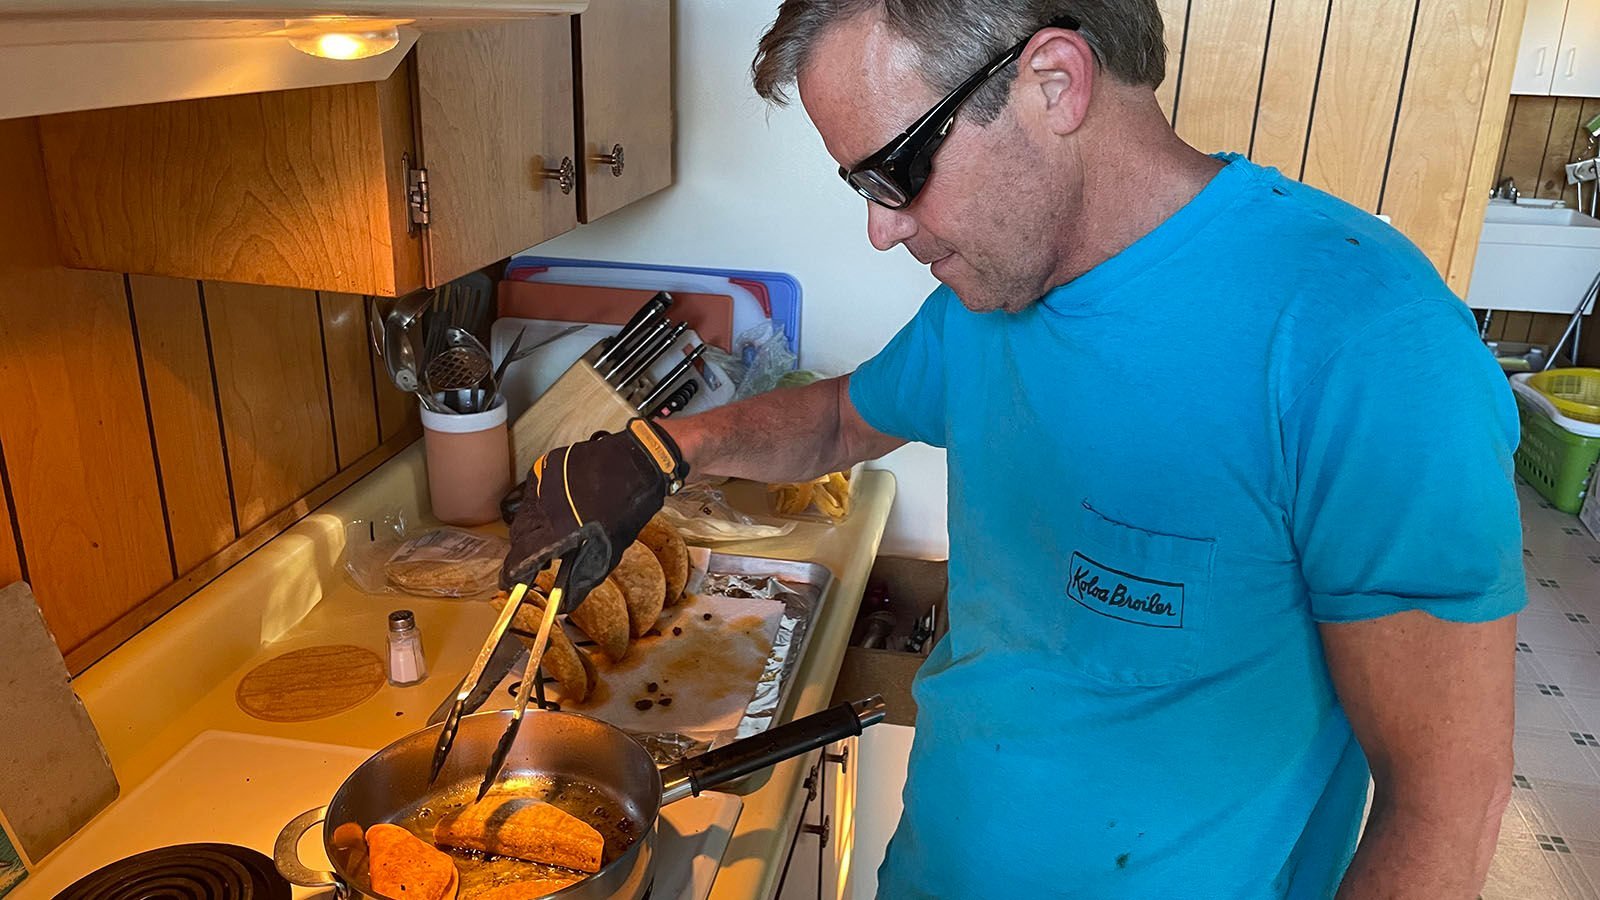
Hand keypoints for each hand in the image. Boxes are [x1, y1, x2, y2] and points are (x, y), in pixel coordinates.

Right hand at [501, 418, 687, 608]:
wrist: (637, 461)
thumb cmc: (627, 510)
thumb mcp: (607, 552)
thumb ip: (581, 579)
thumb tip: (563, 604)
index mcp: (555, 529)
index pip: (520, 557)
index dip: (514, 574)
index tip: (512, 583)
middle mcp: (540, 504)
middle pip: (518, 536)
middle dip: (525, 552)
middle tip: (541, 561)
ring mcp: (540, 482)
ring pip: (524, 514)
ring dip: (534, 528)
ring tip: (555, 536)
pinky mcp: (545, 465)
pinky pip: (533, 493)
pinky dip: (541, 506)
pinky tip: (560, 511)